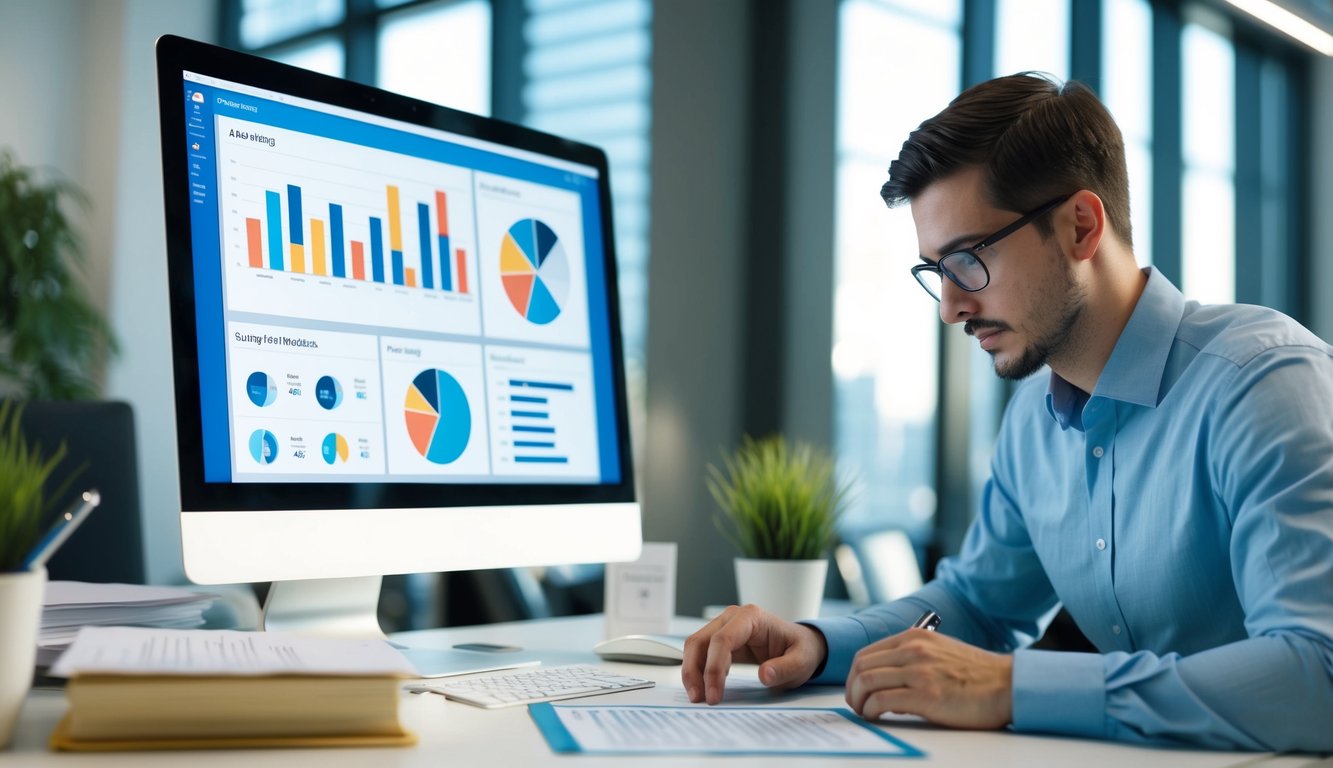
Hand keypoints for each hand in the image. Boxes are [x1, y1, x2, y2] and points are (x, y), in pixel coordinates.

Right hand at [681, 604, 827, 704]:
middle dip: (694, 671)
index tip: (715, 695)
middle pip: (700, 641)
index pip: (722, 640)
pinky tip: (703, 688)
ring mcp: (724, 626)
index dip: (714, 669)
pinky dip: (697, 671)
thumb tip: (764, 675)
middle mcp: (732, 618)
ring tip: (697, 697)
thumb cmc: (800, 650)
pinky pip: (700, 653)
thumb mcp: (801, 662)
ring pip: (695, 646)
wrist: (800, 646)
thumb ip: (785, 669)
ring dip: (691, 672)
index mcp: (751, 617)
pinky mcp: (720, 639)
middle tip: (699, 698)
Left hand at [845, 628, 1012, 728]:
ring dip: (858, 701)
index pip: (867, 653)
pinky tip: (876, 717)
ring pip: (866, 682)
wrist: (1008, 685)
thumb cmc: (977, 674)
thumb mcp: (940, 652)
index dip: (854, 674)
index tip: (856, 689)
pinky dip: (871, 711)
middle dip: (852, 689)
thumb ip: (912, 659)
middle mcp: (913, 650)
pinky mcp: (926, 696)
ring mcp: (919, 672)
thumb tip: (886, 684)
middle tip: (856, 704)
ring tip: (864, 713)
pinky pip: (881, 701)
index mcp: (915, 638)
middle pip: (861, 667)